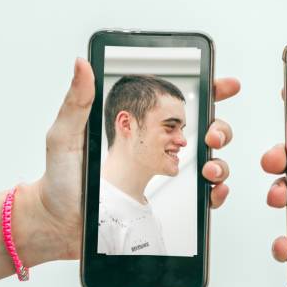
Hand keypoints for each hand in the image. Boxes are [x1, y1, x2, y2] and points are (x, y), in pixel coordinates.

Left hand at [37, 58, 239, 259]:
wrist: (61, 222)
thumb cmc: (62, 179)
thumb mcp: (66, 136)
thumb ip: (78, 102)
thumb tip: (83, 64)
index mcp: (141, 126)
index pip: (180, 104)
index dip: (208, 91)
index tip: (225, 86)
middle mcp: (159, 146)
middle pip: (208, 130)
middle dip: (220, 129)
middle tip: (210, 136)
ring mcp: (168, 174)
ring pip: (214, 161)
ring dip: (221, 162)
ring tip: (208, 169)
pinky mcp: (171, 201)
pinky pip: (206, 195)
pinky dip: (218, 192)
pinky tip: (213, 191)